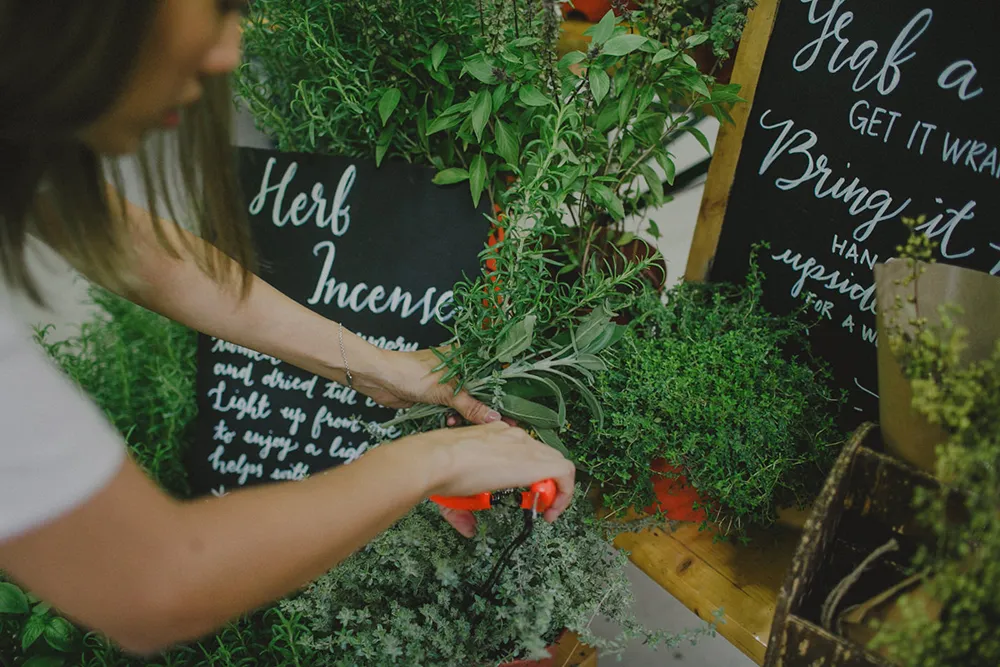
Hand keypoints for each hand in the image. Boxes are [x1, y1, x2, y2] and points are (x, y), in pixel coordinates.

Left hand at [352, 348, 499, 424]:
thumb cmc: (410, 372)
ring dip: (468, 415)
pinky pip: (452, 410)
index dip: (504, 390)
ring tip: (469, 425)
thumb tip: (494, 418)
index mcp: (465, 357)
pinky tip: (450, 423)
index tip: (514, 407)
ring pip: (467, 403)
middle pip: (482, 391)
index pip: (493, 373)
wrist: (379, 379)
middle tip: (499, 425)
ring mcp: (447, 384)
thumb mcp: (446, 390)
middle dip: (488, 408)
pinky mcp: (436, 397)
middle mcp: (459, 370)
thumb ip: (471, 405)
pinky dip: (453, 418)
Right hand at [405, 421, 574, 534]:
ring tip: (543, 509)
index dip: (530, 472)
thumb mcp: (454, 486)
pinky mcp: (534, 462)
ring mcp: (525, 447)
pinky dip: (564, 493)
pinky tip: (550, 511)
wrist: (437, 459)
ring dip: (554, 488)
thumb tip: (469, 528)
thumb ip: (463, 509)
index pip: (524, 449)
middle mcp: (513, 436)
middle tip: (535, 503)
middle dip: (545, 481)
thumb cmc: (438, 466)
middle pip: (544, 456)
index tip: (524, 491)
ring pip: (556, 462)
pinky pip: (564, 472)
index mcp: (495, 434)